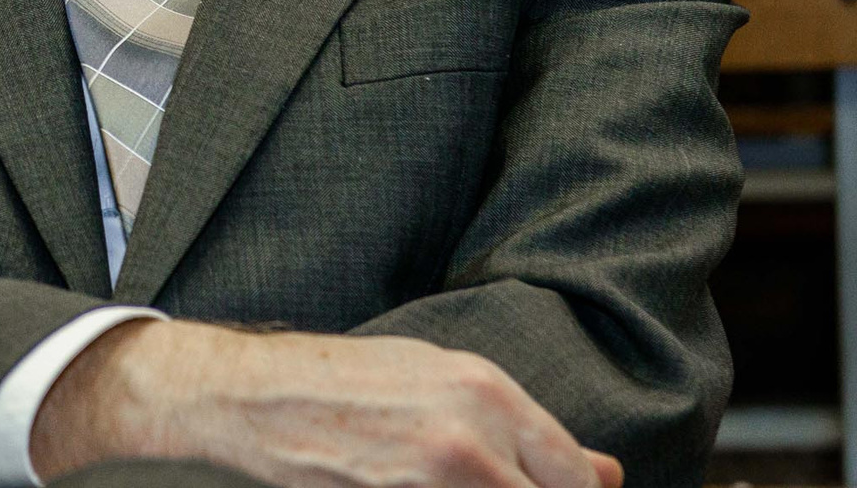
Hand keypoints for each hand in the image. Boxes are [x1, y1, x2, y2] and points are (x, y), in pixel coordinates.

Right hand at [32, 319, 619, 487]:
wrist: (254, 394)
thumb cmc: (346, 379)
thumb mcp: (440, 379)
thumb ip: (521, 428)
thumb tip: (603, 473)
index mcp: (486, 390)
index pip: (573, 472)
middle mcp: (469, 436)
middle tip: (481, 484)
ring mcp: (430, 480)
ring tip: (433, 477)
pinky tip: (409, 485)